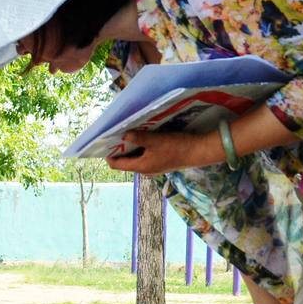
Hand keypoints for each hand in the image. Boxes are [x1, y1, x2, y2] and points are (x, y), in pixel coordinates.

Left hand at [104, 130, 220, 174]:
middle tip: (115, 135)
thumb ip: (138, 138)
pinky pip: (145, 156)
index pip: (117, 165)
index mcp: (140, 167)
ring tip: (127, 133)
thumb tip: (124, 135)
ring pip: (136, 158)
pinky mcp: (160, 162)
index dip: (108, 155)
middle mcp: (145, 170)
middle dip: (119, 149)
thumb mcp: (155, 140)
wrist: (198, 151)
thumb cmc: (176, 146)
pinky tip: (143, 137)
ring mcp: (153, 167)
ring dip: (131, 147)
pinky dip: (141, 148)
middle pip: (125, 162)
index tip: (104, 143)